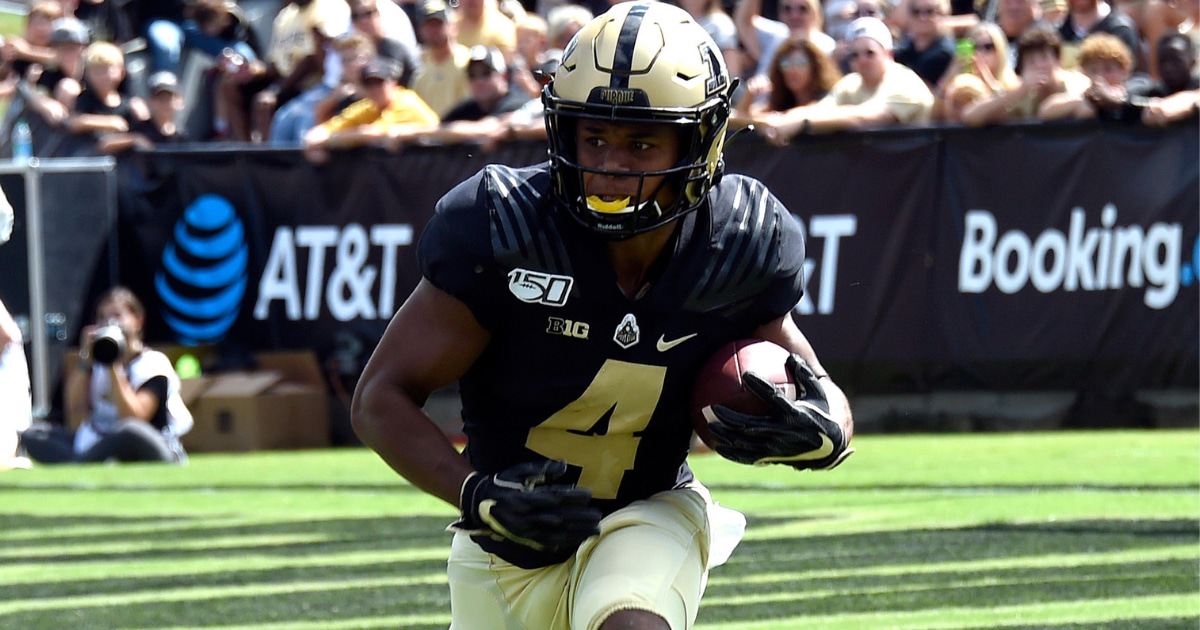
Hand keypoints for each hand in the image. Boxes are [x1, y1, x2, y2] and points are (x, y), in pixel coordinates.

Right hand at [452, 460, 601, 552]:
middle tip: (598, 516)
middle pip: (557, 517)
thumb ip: (542, 469)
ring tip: (595, 531)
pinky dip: (565, 542)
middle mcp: (525, 516)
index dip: (571, 496)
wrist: (479, 504)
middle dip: (579, 518)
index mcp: (524, 497)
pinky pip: (548, 542)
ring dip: (576, 532)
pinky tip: (579, 540)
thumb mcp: (519, 471)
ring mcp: (526, 530)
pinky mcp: (526, 538)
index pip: (552, 497)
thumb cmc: (503, 483)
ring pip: (556, 533)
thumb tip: (564, 465)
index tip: (588, 494)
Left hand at [706, 354, 853, 470]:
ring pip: (747, 444)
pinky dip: (732, 453)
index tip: (747, 375)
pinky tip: (718, 447)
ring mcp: (777, 448)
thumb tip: (789, 355)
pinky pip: (749, 457)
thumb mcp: (817, 392)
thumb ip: (803, 375)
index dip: (761, 387)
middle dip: (731, 418)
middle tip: (714, 407)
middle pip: (752, 425)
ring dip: (726, 436)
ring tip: (710, 426)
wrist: (828, 447)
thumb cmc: (819, 413)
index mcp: (796, 414)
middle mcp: (785, 433)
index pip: (775, 399)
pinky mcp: (773, 458)